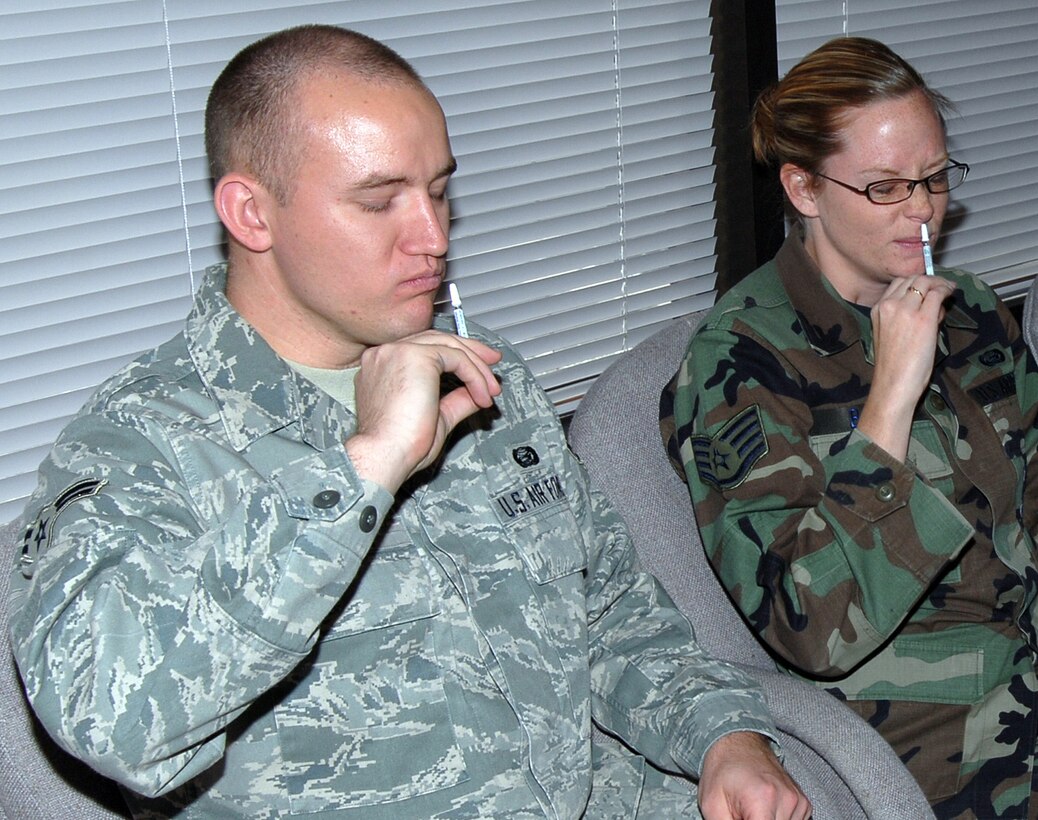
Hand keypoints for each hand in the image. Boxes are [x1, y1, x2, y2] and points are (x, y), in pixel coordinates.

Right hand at [346, 330, 501, 491]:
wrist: (386, 454)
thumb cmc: (399, 445)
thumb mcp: (435, 416)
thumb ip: (455, 400)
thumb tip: (474, 392)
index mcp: (383, 367)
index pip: (424, 348)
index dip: (454, 355)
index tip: (477, 368)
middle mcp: (387, 354)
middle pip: (437, 340)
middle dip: (471, 351)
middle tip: (492, 364)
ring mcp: (398, 351)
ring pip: (450, 346)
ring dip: (477, 368)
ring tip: (492, 389)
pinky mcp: (416, 355)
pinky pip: (457, 358)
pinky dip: (475, 376)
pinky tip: (482, 395)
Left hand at [699, 732, 810, 819]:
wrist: (737, 742)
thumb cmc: (722, 771)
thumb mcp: (713, 806)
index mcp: (762, 799)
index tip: (740, 819)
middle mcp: (786, 799)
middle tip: (742, 815)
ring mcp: (798, 801)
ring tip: (751, 811)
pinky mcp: (803, 802)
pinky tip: (764, 810)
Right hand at [856, 274, 955, 461]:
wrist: (892, 385)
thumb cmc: (893, 367)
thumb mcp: (890, 335)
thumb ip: (905, 317)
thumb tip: (931, 305)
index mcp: (877, 310)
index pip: (898, 284)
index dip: (916, 283)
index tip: (929, 288)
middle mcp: (889, 305)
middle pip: (912, 279)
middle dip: (930, 280)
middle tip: (943, 287)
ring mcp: (905, 310)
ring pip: (925, 282)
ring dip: (939, 284)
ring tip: (948, 291)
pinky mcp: (923, 318)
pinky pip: (937, 294)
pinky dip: (946, 290)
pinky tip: (951, 294)